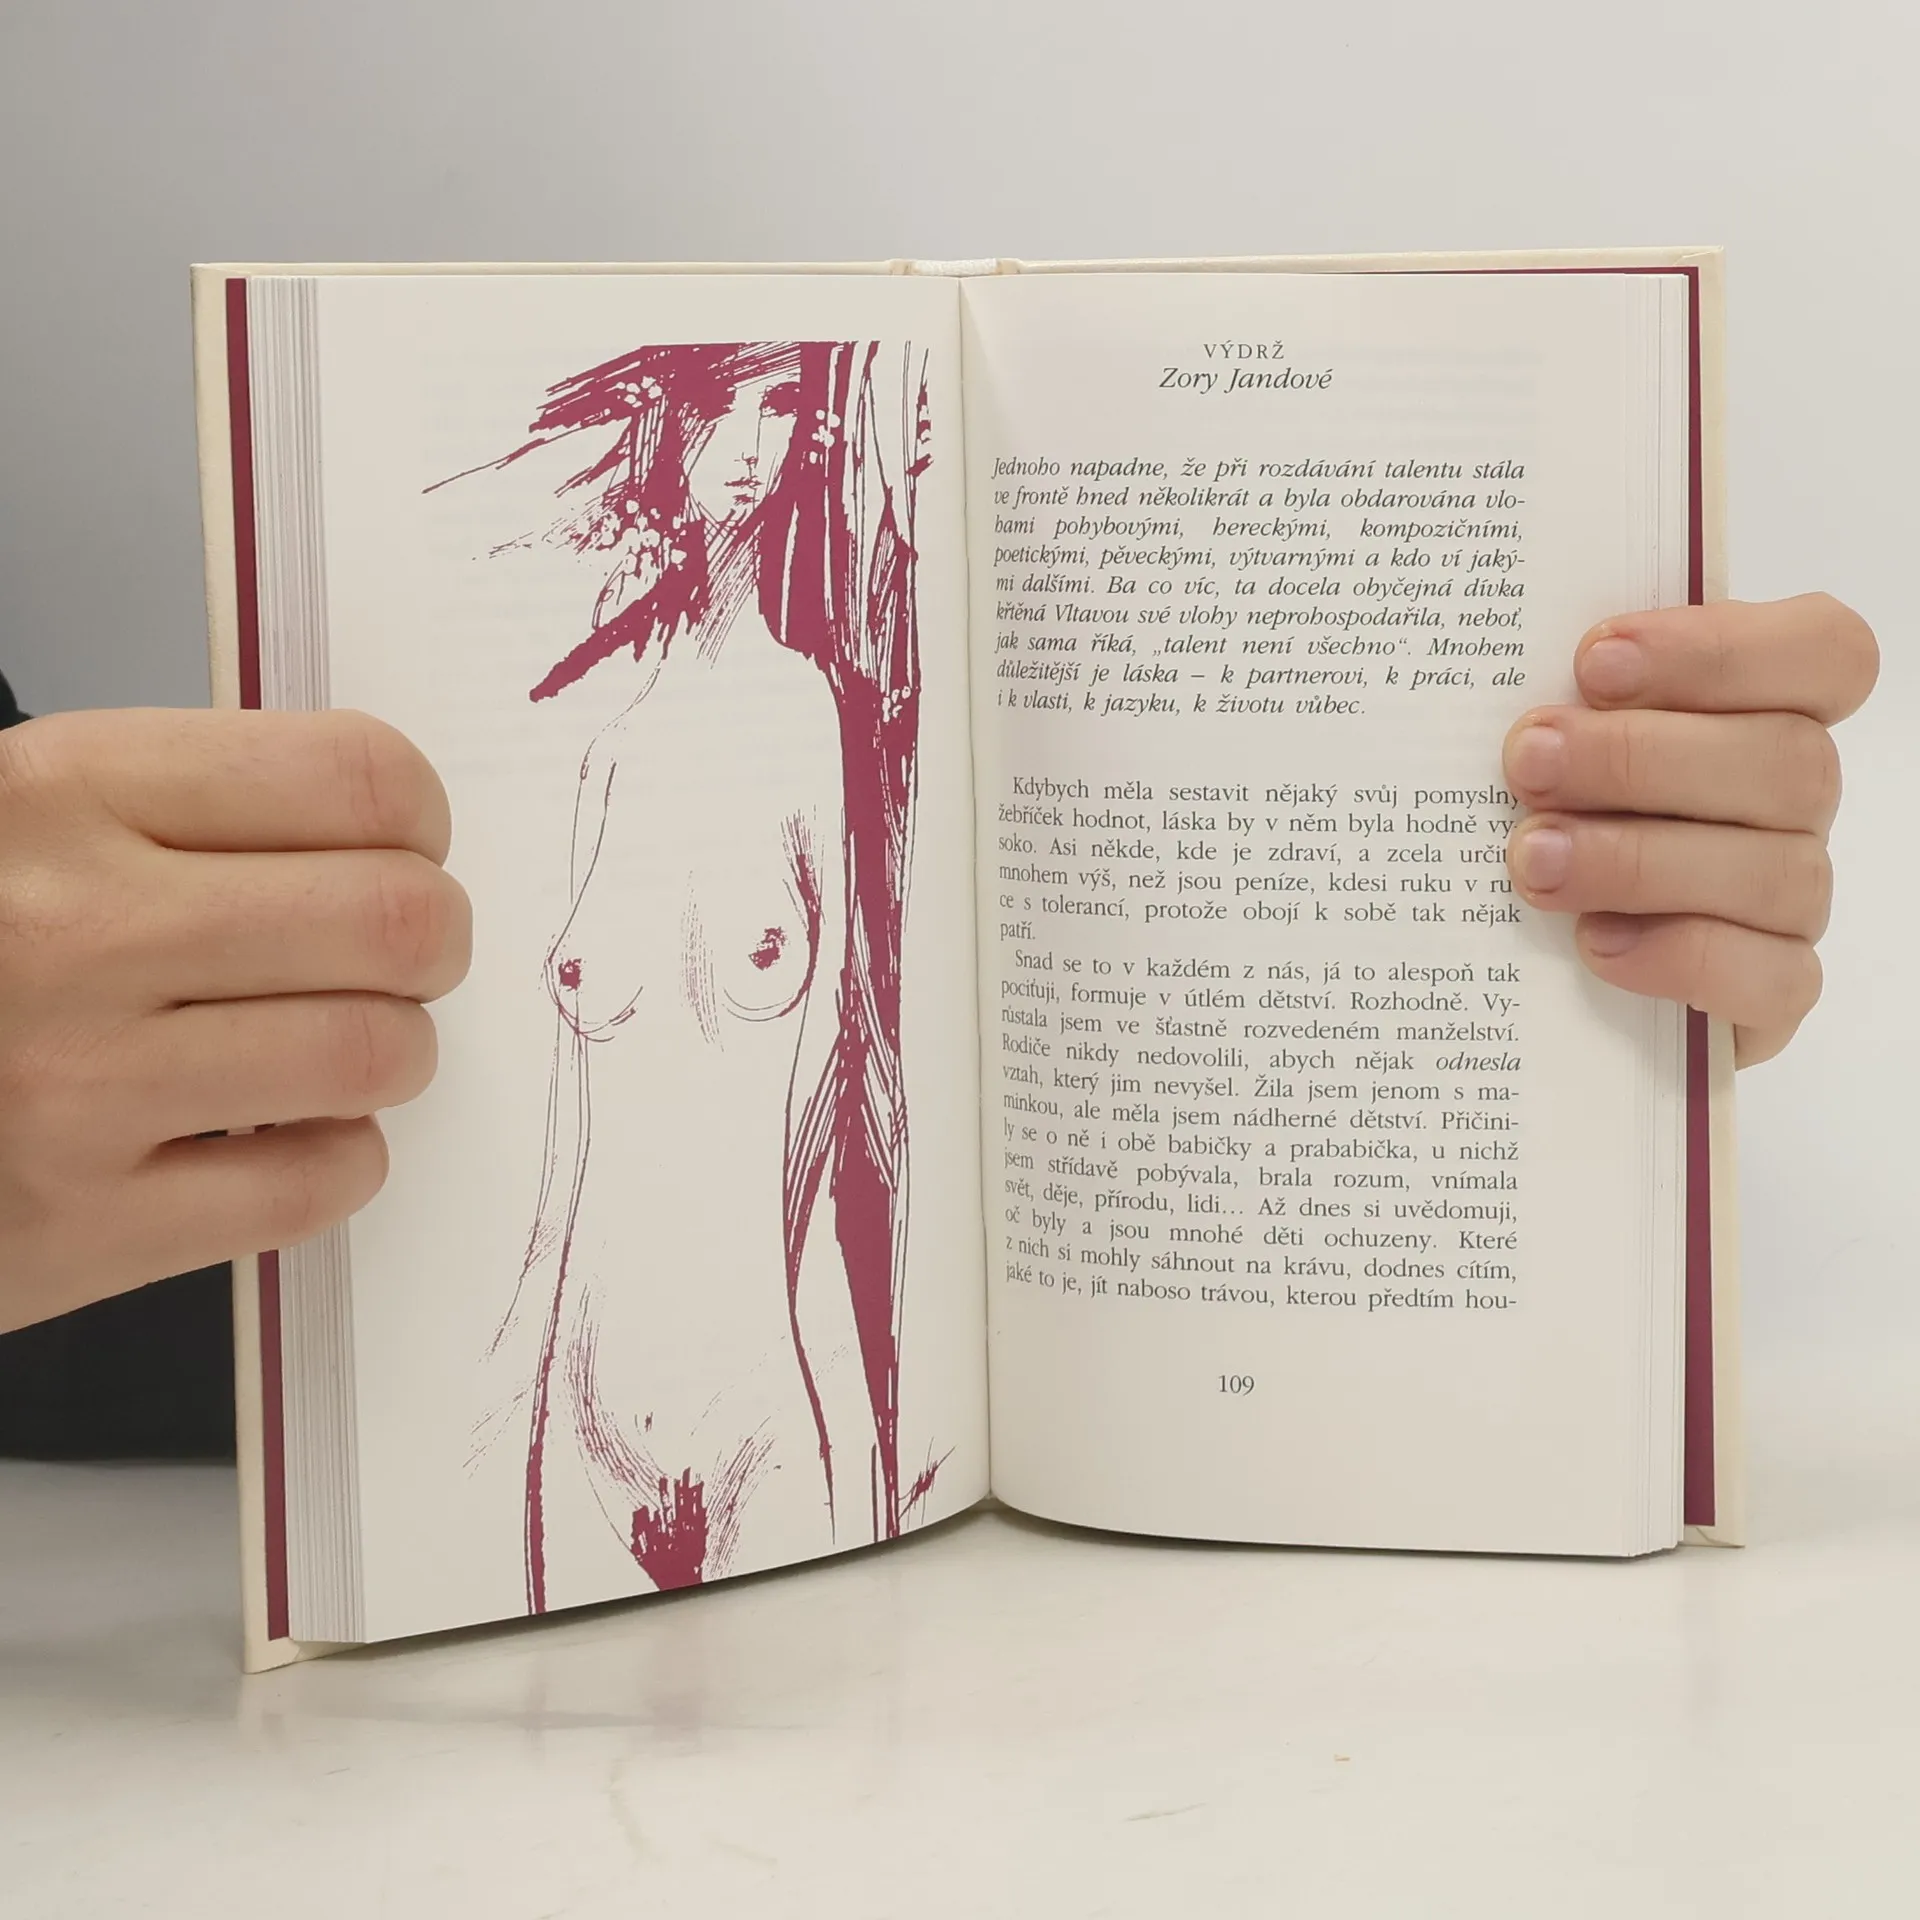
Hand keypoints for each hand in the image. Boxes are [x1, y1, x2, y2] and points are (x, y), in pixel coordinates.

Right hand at [0, 709, 470, 1332]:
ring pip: (375, 1054)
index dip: (419, 820)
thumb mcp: (25, 822)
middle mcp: (71, 931)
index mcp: (61, 794)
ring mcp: (74, 1088)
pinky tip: (286, 1131)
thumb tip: (395, 833)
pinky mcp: (80, 1227)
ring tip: (342, 1042)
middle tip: (401, 955)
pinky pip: (315, 1185)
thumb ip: (193, 810)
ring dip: (395, 1050)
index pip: (358, 779)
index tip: (406, 847)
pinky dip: (339, 1157)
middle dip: (432, 941)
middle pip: (396, 922)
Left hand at [1503, 594, 1877, 1066]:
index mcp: (1767, 705)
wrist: (1531, 949)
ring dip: (1639, 861)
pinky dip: (1680, 956)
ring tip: (1532, 861)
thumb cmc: (1543, 802)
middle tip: (1527, 763)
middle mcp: (1795, 797)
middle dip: (1639, 759)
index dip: (1719, 649)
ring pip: (1776, 871)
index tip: (1594, 660)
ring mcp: (1794, 895)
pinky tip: (1594, 942)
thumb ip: (1553, 688)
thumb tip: (1489, 646)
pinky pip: (1772, 978)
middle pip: (1788, 761)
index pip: (1822, 650)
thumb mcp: (1544, 730)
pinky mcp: (1772, 987)